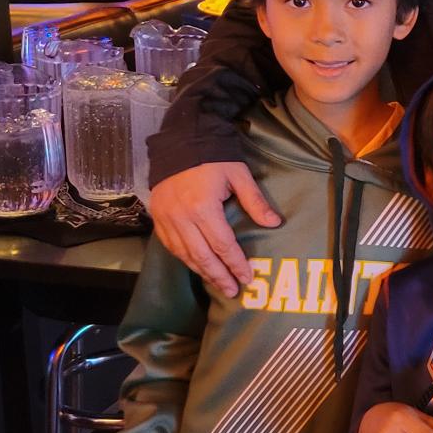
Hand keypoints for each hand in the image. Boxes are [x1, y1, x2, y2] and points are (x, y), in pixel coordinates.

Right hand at [149, 161, 282, 296]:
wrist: (179, 141)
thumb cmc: (213, 158)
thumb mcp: (239, 175)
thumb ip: (255, 201)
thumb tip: (274, 223)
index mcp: (203, 208)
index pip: (223, 245)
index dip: (236, 264)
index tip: (248, 277)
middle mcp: (182, 218)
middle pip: (202, 256)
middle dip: (219, 276)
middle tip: (233, 291)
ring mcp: (167, 219)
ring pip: (185, 254)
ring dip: (202, 271)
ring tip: (218, 283)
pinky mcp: (158, 217)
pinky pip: (171, 246)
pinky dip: (185, 259)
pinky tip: (196, 267)